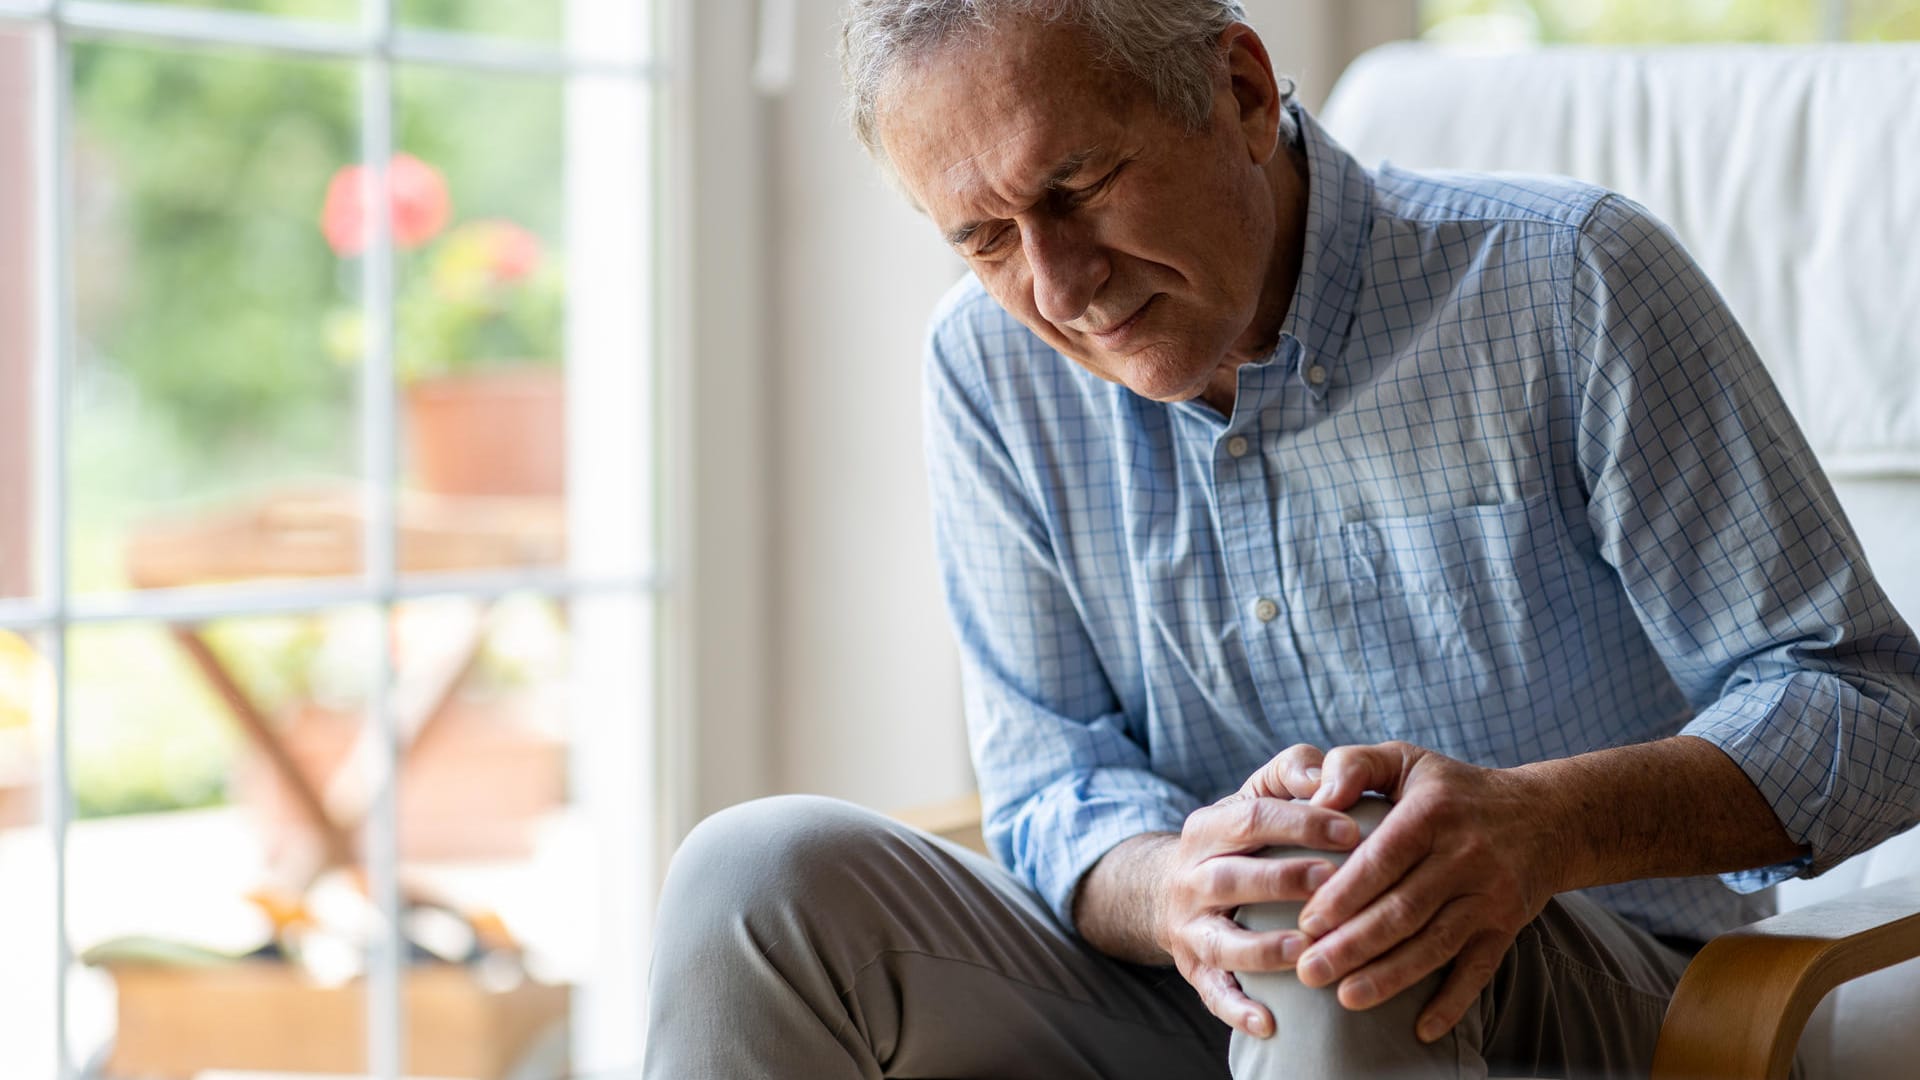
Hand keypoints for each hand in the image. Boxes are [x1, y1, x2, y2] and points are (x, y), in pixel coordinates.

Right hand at [1156, 789, 1361, 1037]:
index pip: (1252, 818)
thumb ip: (1293, 771)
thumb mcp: (1257, 793)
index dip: (1302, 823)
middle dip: (1281, 879)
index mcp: (1207, 827)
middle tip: (1331, 882)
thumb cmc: (1241, 836)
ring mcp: (1189, 926)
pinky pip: (1212, 992)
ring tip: (1304, 949)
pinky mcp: (1194, 968)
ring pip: (1220, 939)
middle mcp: (1190, 876)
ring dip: (1262, 948)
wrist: (1171, 886)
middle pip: (1231, 877)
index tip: (1354, 831)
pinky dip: (1237, 1009)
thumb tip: (1326, 776)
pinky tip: (1270, 1024)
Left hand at [1237, 741, 1560, 1042]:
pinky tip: (1422, 1028)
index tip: (1306, 922)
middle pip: (1404, 910)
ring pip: (1436, 944)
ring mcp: (1491, 894)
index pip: (1382, 859)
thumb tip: (1317, 799)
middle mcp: (1466, 854)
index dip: (1344, 894)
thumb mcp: (1405, 759)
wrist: (1546, 815)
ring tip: (1346, 998)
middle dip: (1353, 946)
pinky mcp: (1508, 925)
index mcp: (1432, 811)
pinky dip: (1453, 1002)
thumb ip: (1352, 766)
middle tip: (1309, 972)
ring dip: (1390, 977)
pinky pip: (1479, 968)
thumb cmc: (1453, 789)